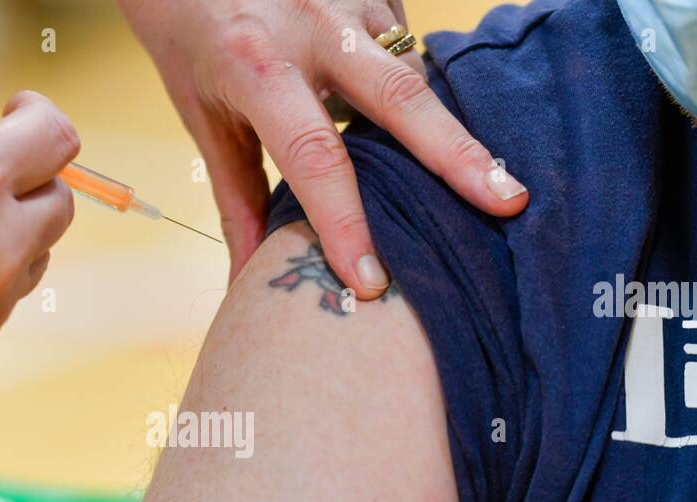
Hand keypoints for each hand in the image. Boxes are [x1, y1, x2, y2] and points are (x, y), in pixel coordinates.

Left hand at [118, 0, 528, 294]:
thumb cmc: (188, 36)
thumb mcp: (203, 116)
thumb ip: (236, 197)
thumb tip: (250, 280)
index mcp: (255, 67)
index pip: (313, 157)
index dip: (344, 224)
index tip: (370, 282)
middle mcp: (310, 25)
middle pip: (400, 98)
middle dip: (458, 155)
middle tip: (508, 202)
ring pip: (411, 73)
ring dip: (434, 129)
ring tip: (474, 179)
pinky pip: (407, 46)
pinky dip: (411, 89)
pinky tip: (410, 119)